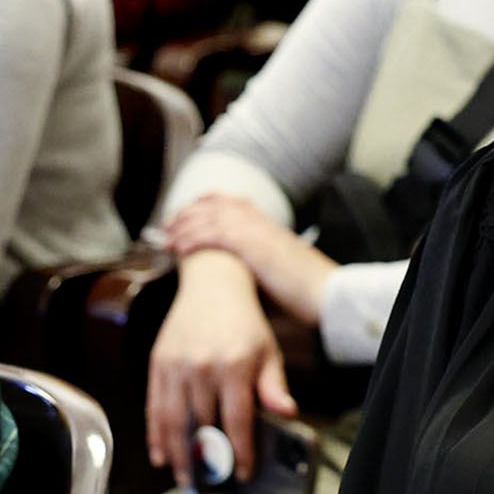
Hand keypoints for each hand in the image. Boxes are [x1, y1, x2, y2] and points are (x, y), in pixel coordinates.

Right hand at [144, 250, 294, 486]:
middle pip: (203, 425)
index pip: (237, 420)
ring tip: (183, 479)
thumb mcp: (268, 352)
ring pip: (174, 421)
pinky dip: (155, 434)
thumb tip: (286, 413)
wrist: (212, 284)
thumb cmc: (245, 322)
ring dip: (177, 454)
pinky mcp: (158, 364)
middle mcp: (202, 368)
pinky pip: (154, 407)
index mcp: (233, 366)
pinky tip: (160, 454)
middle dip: (206, 459)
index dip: (241, 451)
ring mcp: (176, 367)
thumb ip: (273, 387)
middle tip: (209, 484)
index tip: (243, 472)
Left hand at [161, 193, 336, 325]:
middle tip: (168, 225)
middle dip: (187, 214)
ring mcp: (253, 229)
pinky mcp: (249, 244)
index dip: (204, 205)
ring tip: (167, 239)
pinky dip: (192, 239)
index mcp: (265, 221)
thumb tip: (236, 277)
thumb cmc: (306, 288)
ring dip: (184, 227)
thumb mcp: (277, 268)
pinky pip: (211, 235)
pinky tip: (179, 248)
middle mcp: (258, 219)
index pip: (228, 202)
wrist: (326, 291)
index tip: (187, 213)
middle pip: (212, 206)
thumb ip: (255, 264)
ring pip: (207, 218)